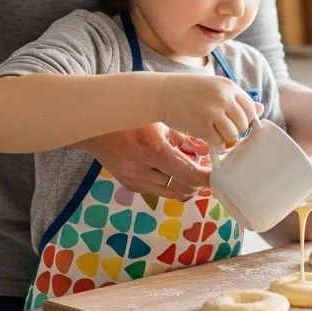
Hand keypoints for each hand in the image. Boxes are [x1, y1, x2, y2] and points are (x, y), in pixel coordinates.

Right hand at [78, 124, 210, 200]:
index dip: (207, 179)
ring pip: (171, 193)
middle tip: (208, 173)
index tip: (217, 174)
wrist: (95, 126)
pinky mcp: (129, 184)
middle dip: (199, 184)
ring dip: (185, 185)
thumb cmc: (131, 117)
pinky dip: (170, 184)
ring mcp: (134, 179)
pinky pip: (158, 191)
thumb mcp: (160, 121)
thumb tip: (206, 150)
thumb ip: (185, 138)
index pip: (189, 175)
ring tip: (194, 172)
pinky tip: (174, 172)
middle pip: (182, 188)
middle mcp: (142, 168)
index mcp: (153, 148)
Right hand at [157, 74, 259, 147]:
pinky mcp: (202, 125)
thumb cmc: (187, 91)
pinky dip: (213, 144)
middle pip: (244, 124)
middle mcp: (223, 97)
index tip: (236, 124)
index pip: (250, 108)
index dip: (246, 119)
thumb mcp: (213, 88)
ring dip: (226, 139)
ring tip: (214, 134)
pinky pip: (218, 142)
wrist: (159, 93)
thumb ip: (235, 99)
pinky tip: (205, 137)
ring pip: (233, 135)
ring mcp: (213, 111)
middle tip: (222, 131)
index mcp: (228, 86)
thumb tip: (261, 109)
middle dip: (236, 131)